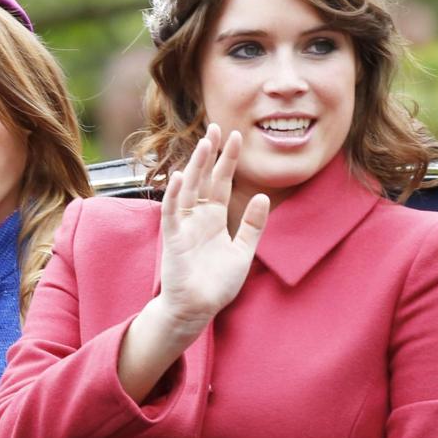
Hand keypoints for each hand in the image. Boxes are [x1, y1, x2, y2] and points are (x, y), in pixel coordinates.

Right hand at [154, 123, 268, 345]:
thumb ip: (253, 225)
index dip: (227, 160)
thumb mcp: (244, 252)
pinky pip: (172, 212)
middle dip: (210, 154)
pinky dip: (174, 194)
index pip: (221, 182)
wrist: (197, 309)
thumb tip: (264, 195)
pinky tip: (179, 176)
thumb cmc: (216, 284)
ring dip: (195, 166)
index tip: (235, 137)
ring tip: (204, 144)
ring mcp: (183, 225)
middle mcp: (197, 217)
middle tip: (217, 127)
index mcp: (214, 218)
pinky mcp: (173, 238)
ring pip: (188, 188)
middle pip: (204, 178)